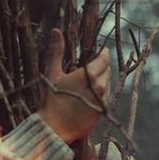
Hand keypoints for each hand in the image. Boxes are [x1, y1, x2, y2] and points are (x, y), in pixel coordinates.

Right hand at [37, 28, 110, 143]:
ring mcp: (103, 100)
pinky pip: (105, 97)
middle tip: (91, 66)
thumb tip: (56, 30)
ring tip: (88, 81)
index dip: (102, 54)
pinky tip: (88, 95)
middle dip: (101, 67)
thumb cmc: (51, 100)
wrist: (54, 129)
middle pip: (107, 71)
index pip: (104, 58)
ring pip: (107, 84)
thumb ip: (56, 51)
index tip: (100, 51)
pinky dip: (100, 93)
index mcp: (90, 74)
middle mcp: (101, 86)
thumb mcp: (52, 73)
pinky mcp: (102, 112)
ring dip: (101, 80)